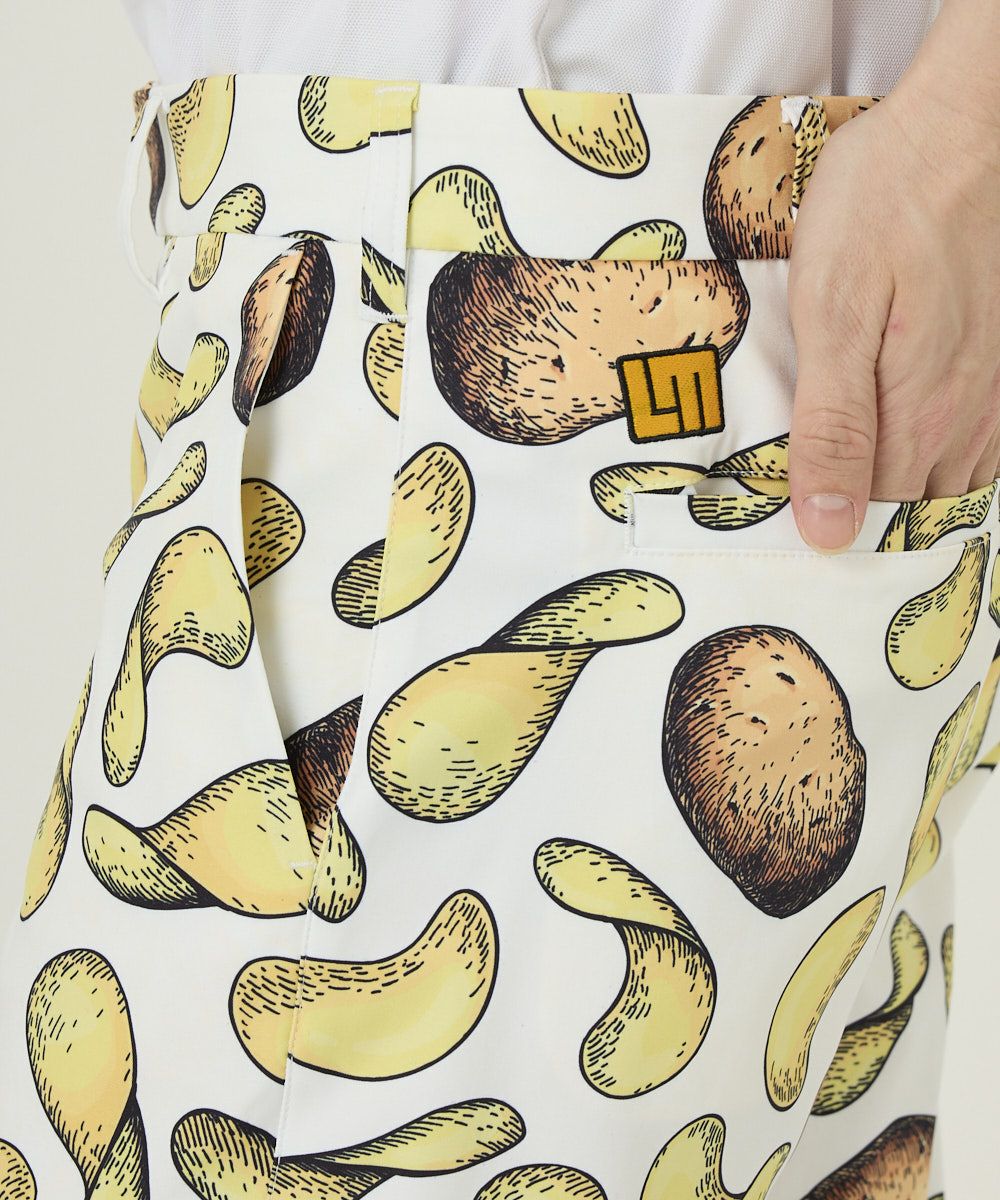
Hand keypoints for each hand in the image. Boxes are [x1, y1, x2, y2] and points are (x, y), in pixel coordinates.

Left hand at [786, 0, 999, 551]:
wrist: (958, 132)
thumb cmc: (882, 209)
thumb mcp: (833, 315)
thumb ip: (832, 427)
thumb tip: (827, 529)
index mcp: (920, 414)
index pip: (871, 517)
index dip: (826, 530)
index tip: (784, 532)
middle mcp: (967, 416)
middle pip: (911, 506)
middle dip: (861, 518)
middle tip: (802, 511)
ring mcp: (992, 391)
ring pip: (948, 480)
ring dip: (901, 492)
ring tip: (847, 485)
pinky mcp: (997, 363)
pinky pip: (979, 446)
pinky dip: (941, 462)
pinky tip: (906, 447)